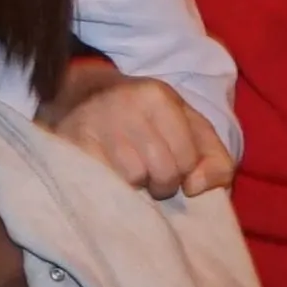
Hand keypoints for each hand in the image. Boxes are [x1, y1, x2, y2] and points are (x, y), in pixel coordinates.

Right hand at [43, 58, 230, 199]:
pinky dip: (110, 186)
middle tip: (149, 175)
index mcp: (159, 97)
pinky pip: (102, 181)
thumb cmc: (147, 120)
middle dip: (161, 184)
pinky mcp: (70, 142)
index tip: (172, 166)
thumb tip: (195, 188)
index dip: (185, 173)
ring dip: (133, 185)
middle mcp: (125, 104)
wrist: (83, 97)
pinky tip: (108, 175)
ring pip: (132, 179)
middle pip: (162, 171)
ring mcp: (94, 122)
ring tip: (127, 173)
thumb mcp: (191, 129)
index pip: (189, 160)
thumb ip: (217, 161)